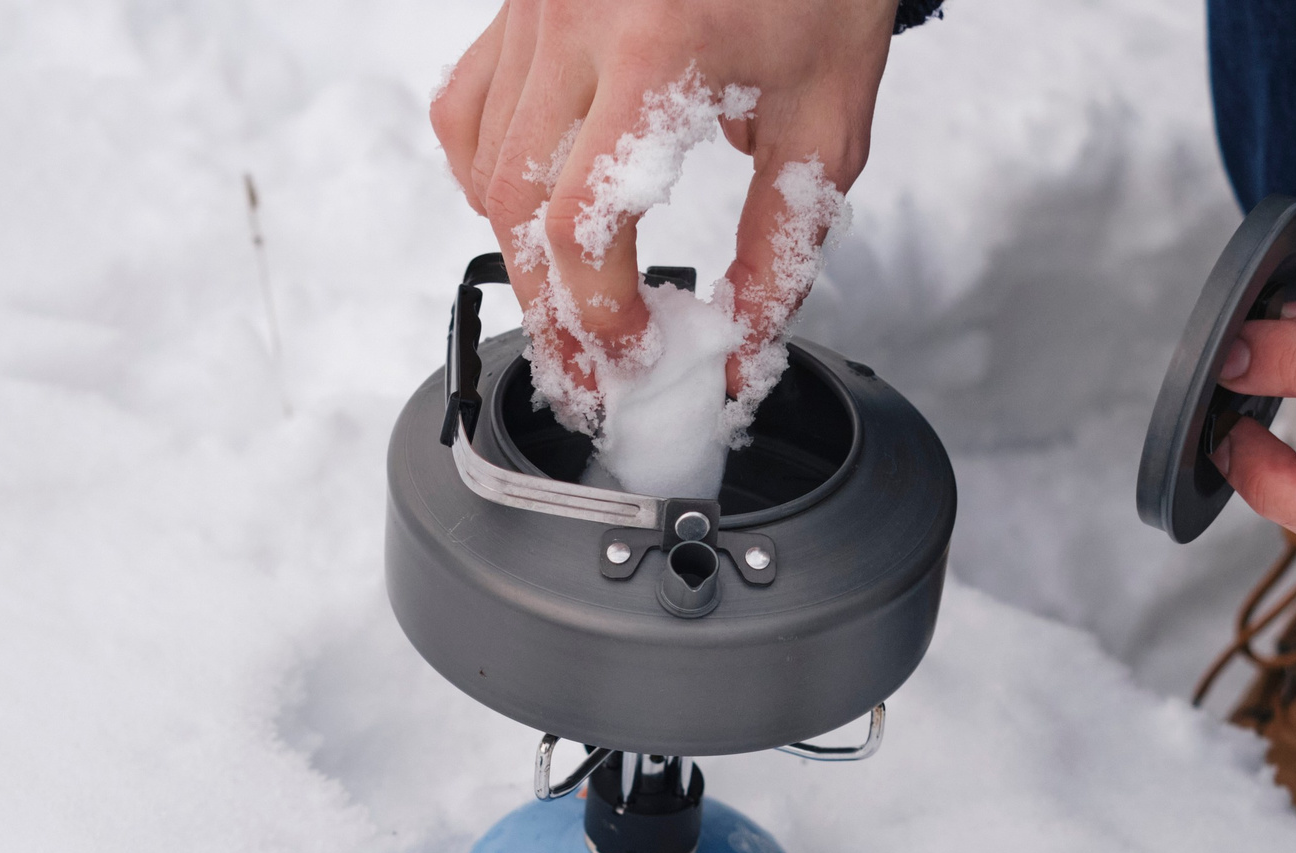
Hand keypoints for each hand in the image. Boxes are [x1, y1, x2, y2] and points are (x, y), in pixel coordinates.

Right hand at [429, 0, 895, 409]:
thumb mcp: (829, 117)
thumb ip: (782, 244)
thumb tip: (742, 351)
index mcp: (658, 48)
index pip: (584, 222)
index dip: (600, 315)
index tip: (634, 357)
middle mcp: (576, 20)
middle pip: (516, 209)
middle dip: (550, 312)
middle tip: (588, 373)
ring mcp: (535, 7)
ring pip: (482, 166)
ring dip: (519, 255)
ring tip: (565, 312)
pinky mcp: (519, 3)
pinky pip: (467, 106)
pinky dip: (483, 175)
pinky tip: (529, 213)